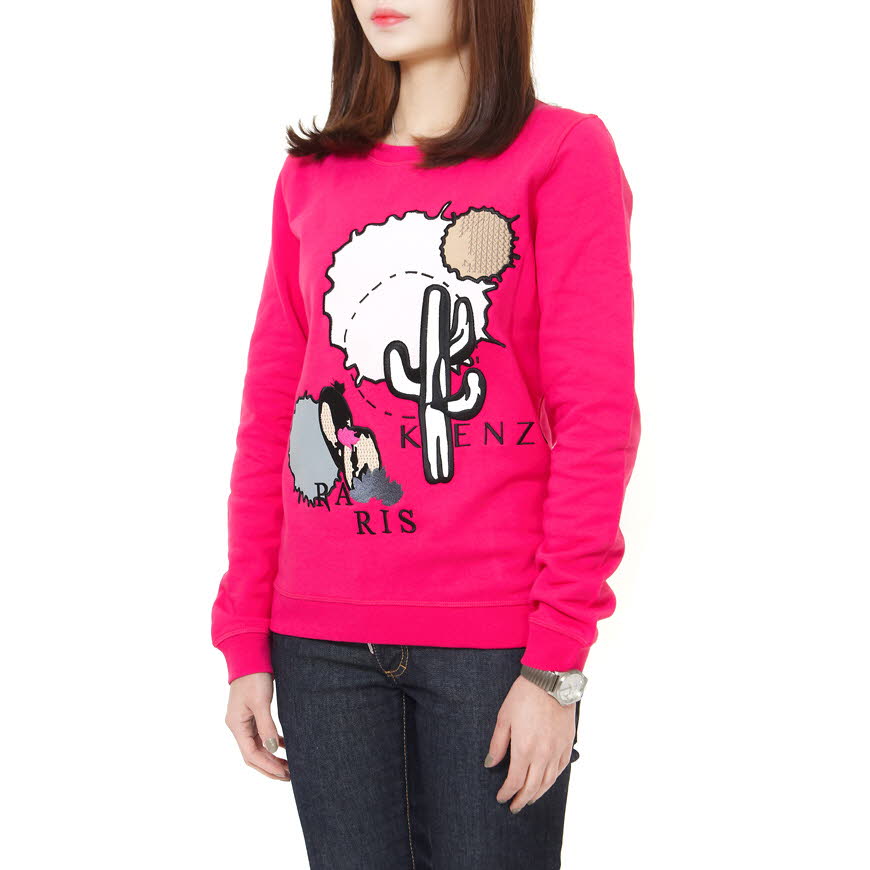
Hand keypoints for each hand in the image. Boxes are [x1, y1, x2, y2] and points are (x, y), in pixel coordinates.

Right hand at [225, 672, 289, 780]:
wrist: (250, 655)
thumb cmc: (254, 676)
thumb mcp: (261, 701)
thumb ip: (266, 726)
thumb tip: (272, 750)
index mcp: (236, 725)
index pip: (251, 754)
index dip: (268, 766)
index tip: (285, 774)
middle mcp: (238, 725)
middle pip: (253, 754)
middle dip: (270, 767)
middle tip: (289, 776)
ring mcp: (244, 720)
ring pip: (258, 745)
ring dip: (272, 756)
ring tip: (289, 766)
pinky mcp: (252, 713)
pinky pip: (262, 734)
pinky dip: (272, 741)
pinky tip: (285, 746)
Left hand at [485, 675, 576, 811]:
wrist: (550, 681)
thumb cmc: (524, 696)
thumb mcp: (504, 717)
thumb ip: (498, 744)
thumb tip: (490, 764)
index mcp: (524, 749)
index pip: (515, 781)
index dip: (507, 792)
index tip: (501, 797)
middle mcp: (543, 754)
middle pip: (532, 787)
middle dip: (521, 799)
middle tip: (514, 806)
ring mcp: (557, 750)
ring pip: (548, 781)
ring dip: (538, 794)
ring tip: (529, 798)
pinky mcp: (567, 743)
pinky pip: (561, 769)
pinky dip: (552, 779)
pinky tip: (546, 781)